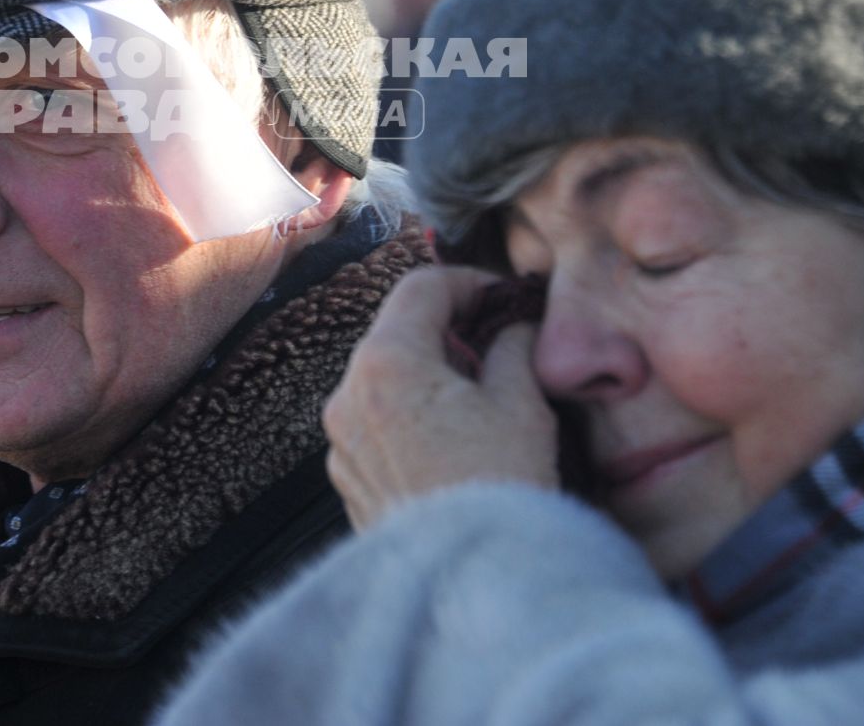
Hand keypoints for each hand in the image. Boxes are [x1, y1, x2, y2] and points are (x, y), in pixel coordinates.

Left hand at [324, 266, 558, 529]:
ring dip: (427, 375)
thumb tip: (511, 328)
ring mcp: (342, 442)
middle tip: (495, 344)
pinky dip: (410, 418)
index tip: (501, 299)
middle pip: (395, 333)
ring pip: (383, 381)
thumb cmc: (501, 486)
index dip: (467, 283)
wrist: (476, 581)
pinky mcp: (348, 481)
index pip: (420, 288)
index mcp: (386, 363)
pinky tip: (453, 441)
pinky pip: (376, 427)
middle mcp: (347, 396)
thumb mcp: (521, 403)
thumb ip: (510, 348)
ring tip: (479, 399)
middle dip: (446, 330)